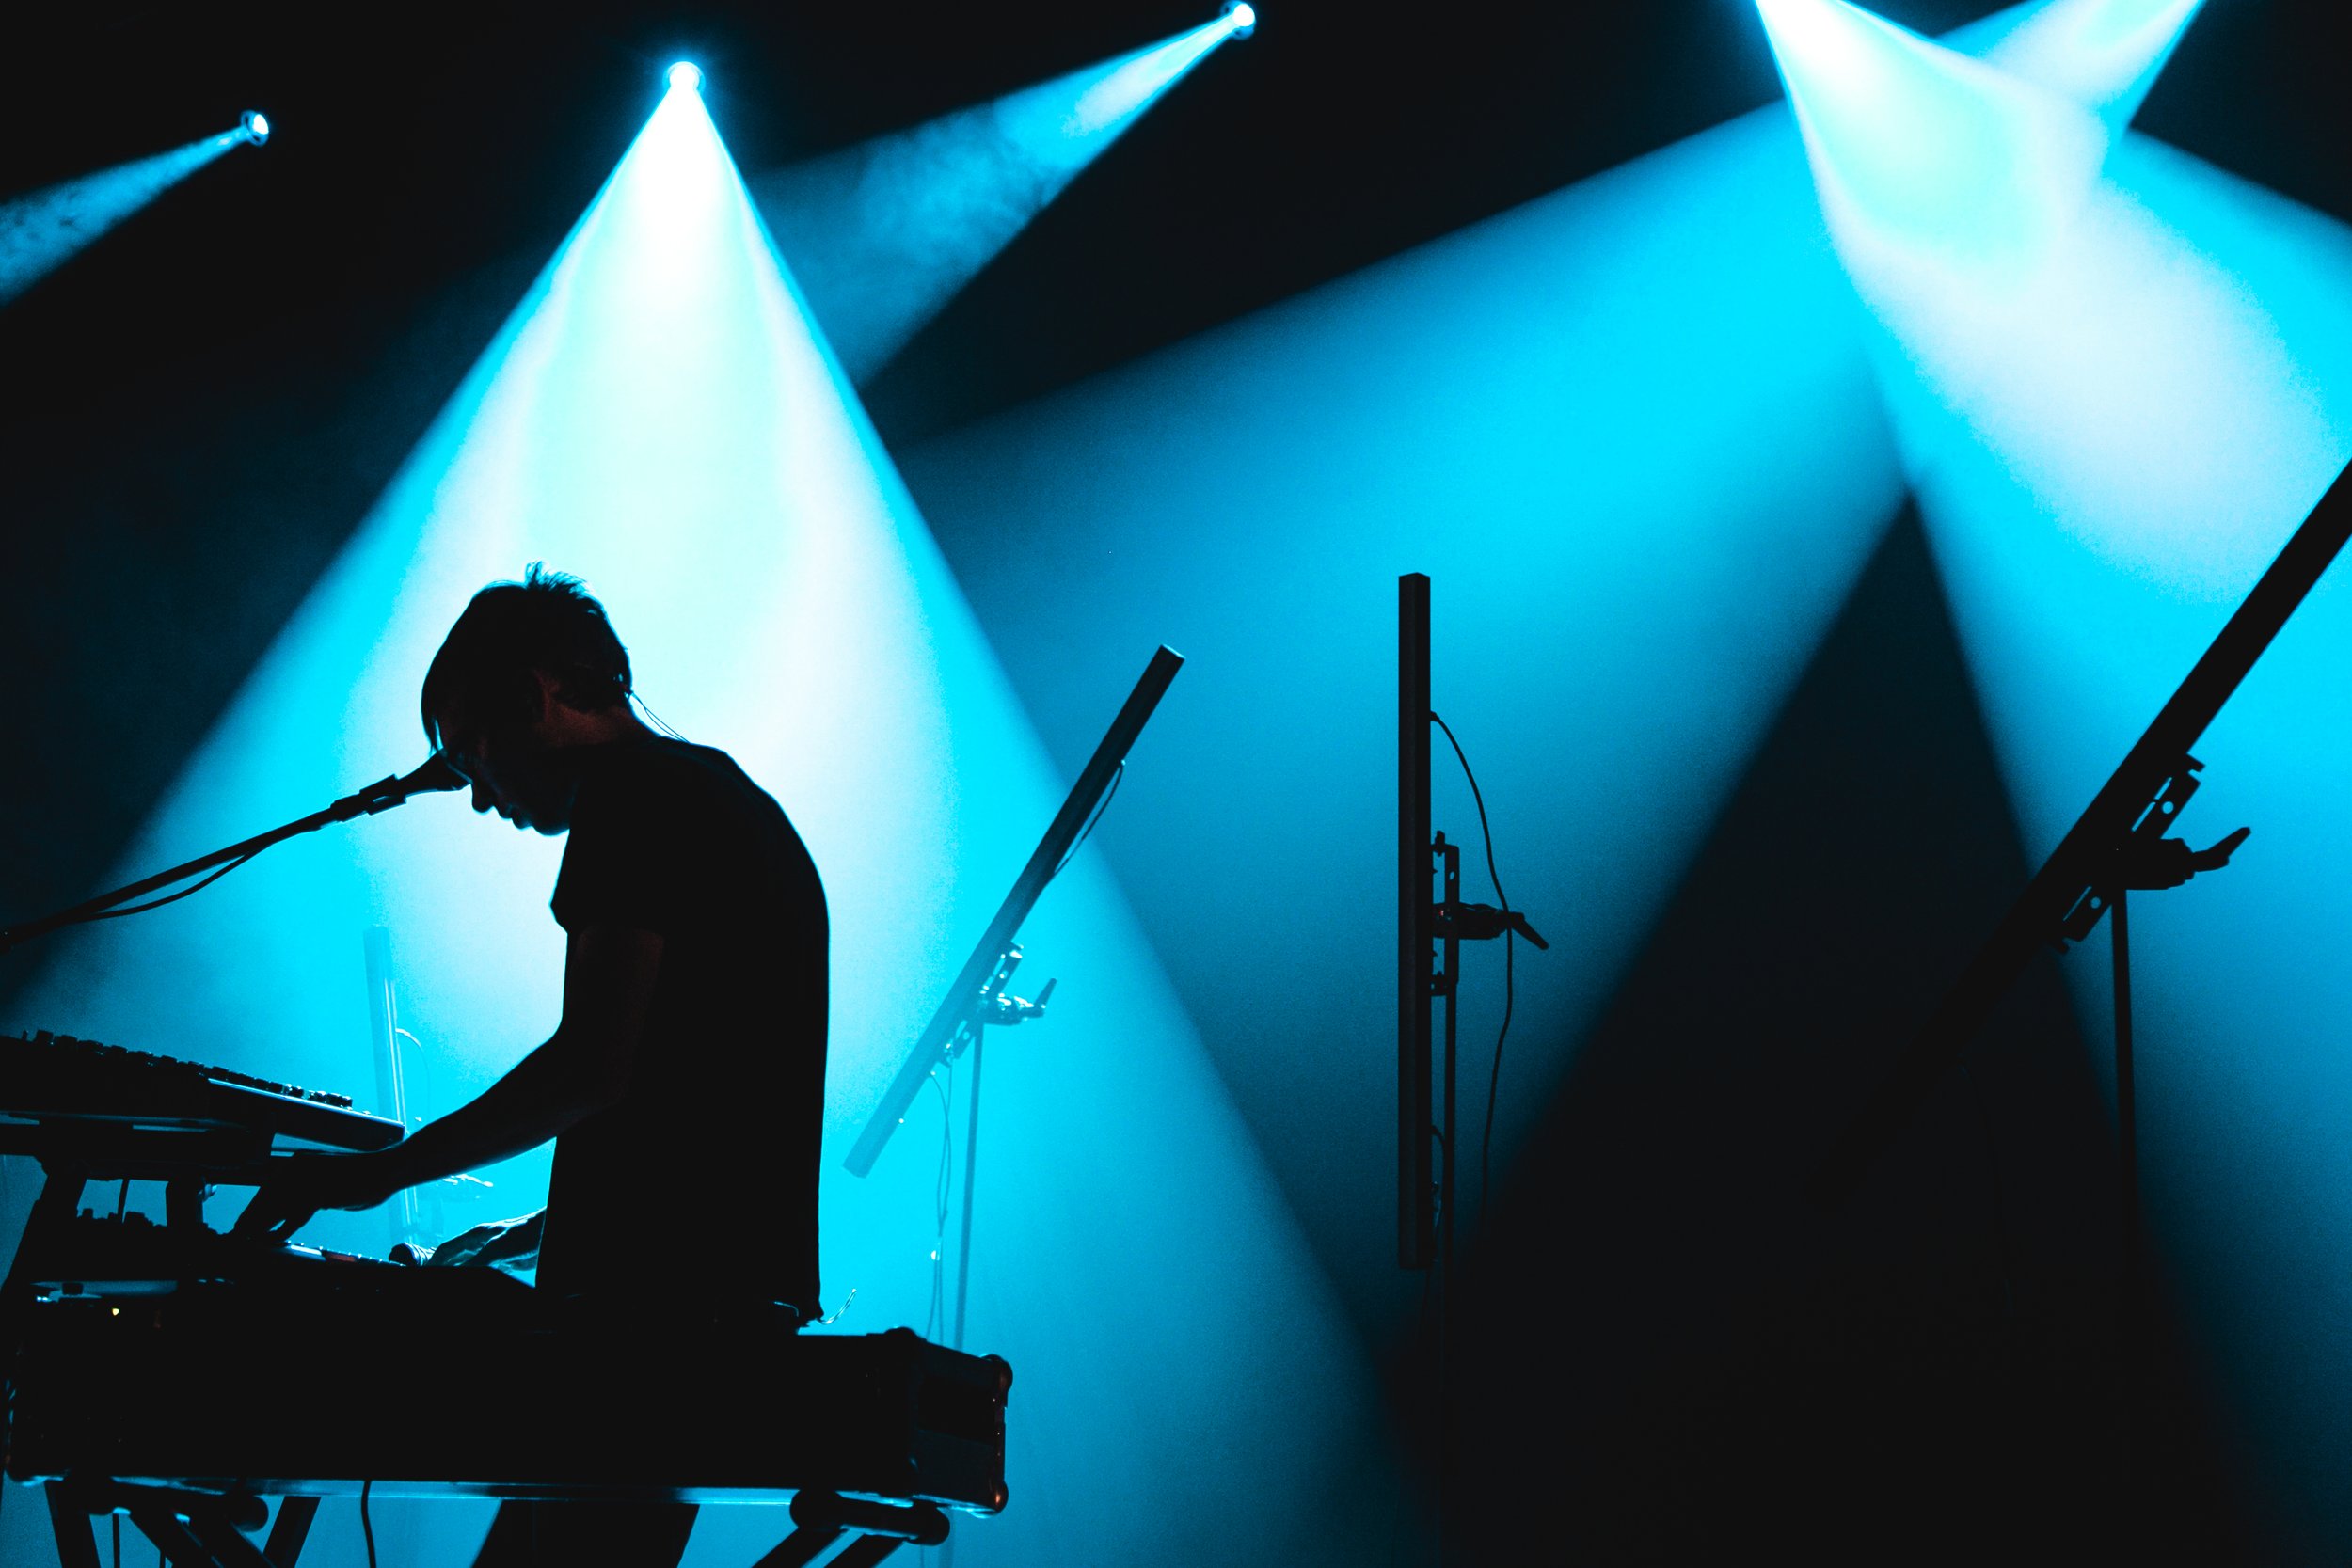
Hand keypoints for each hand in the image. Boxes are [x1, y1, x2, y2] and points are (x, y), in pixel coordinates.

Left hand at [234, 1151, 407, 1243]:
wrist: (389, 1168)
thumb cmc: (365, 1177)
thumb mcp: (330, 1185)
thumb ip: (310, 1195)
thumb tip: (292, 1212)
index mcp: (301, 1162)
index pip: (270, 1186)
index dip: (256, 1206)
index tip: (244, 1222)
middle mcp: (301, 1166)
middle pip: (268, 1195)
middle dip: (252, 1217)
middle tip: (238, 1234)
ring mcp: (311, 1177)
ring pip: (277, 1204)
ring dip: (260, 1224)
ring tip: (248, 1239)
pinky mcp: (321, 1190)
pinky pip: (295, 1213)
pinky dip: (282, 1227)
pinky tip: (274, 1238)